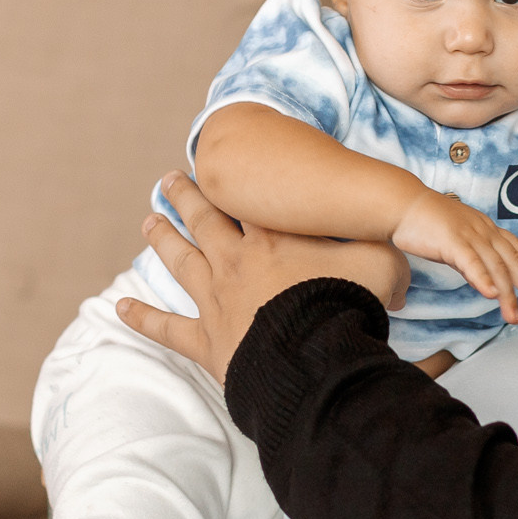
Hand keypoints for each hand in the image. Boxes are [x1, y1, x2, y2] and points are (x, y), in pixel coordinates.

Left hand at [118, 172, 409, 382]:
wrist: (311, 358)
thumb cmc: (345, 308)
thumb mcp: (382, 267)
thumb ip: (384, 252)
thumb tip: (397, 254)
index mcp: (273, 237)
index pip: (249, 199)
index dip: (235, 179)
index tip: (221, 159)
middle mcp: (236, 260)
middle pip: (204, 219)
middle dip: (187, 195)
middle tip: (171, 178)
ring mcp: (215, 300)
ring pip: (180, 260)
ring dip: (163, 238)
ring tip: (149, 219)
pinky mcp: (205, 340)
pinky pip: (166, 328)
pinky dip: (142, 317)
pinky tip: (119, 307)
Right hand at [392, 190, 517, 323]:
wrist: (402, 203)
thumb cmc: (425, 221)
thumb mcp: (457, 239)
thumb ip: (473, 258)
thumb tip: (485, 280)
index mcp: (484, 228)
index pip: (515, 244)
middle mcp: (482, 231)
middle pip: (511, 260)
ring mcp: (468, 235)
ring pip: (494, 267)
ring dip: (506, 293)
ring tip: (513, 314)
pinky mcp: (451, 242)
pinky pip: (471, 263)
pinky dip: (482, 279)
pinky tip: (490, 294)